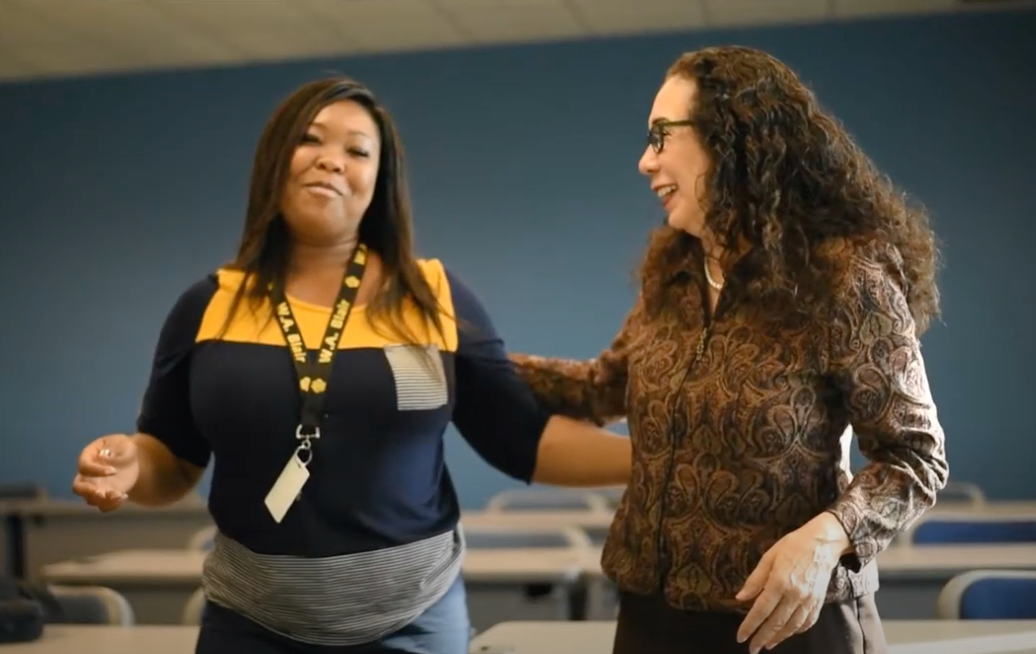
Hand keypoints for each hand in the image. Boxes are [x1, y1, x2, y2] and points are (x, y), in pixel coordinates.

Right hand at [72, 434, 139, 511]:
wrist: (129, 459)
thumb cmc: (123, 447)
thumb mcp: (124, 444)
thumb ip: (116, 451)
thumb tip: (103, 460)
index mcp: (87, 457)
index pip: (84, 466)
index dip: (96, 470)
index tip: (114, 471)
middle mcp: (85, 475)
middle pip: (78, 487)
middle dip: (89, 492)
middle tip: (103, 493)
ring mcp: (93, 487)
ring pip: (90, 499)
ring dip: (104, 500)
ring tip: (120, 495)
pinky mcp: (103, 497)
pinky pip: (102, 506)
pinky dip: (112, 505)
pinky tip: (124, 496)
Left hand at [735, 513, 850, 652]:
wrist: (822, 543)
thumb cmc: (792, 546)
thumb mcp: (768, 557)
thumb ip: (754, 579)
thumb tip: (740, 598)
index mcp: (779, 581)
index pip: (761, 609)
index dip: (750, 625)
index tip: (741, 637)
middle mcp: (795, 594)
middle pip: (776, 622)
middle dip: (762, 637)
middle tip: (752, 649)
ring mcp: (808, 600)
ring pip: (792, 625)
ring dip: (778, 637)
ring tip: (767, 644)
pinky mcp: (818, 602)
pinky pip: (807, 622)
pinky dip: (796, 630)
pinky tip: (787, 633)